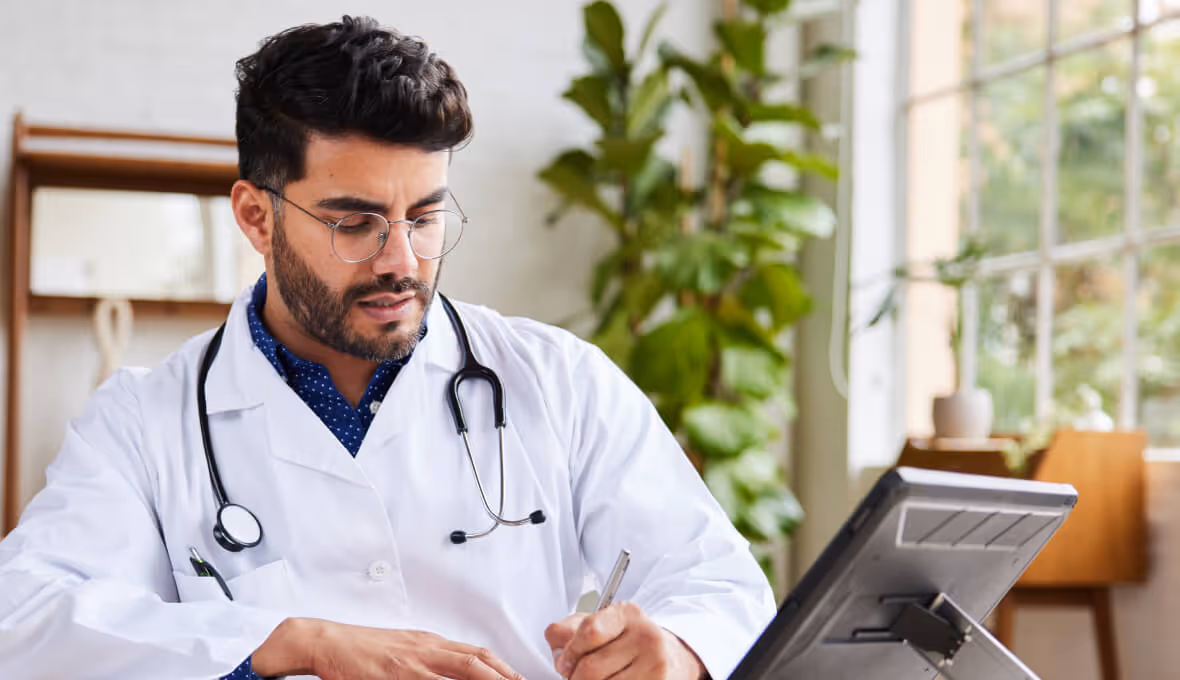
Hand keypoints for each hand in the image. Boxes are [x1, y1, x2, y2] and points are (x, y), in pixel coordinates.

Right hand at [252, 617, 524, 679]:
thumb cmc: (360, 650)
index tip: (518, 678)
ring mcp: (412, 663)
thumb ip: (428, 661)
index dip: (502, 667)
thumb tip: (454, 671)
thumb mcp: (402, 650)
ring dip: (486, 679)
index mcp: (429, 643)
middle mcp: (426, 649)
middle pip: (476, 661)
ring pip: (461, 670)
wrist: (325, 641)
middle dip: (504, 675)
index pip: (476, 654)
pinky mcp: (395, 674)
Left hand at [544, 602, 705, 679]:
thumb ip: (569, 630)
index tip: (565, 662)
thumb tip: (556, 643)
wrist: (668, 659)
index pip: (590, 631)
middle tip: (577, 677)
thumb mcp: (599, 626)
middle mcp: (646, 636)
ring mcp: (656, 664)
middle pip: (591, 668)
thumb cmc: (625, 643)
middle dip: (575, 678)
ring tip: (600, 679)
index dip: (570, 652)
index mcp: (626, 614)